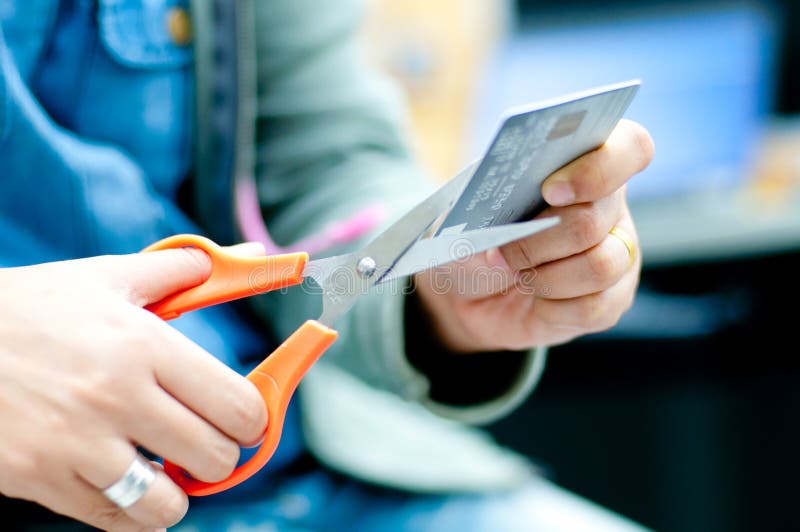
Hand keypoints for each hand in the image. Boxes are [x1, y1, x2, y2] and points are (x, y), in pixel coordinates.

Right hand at [0, 247, 267, 529]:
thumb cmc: (31, 306)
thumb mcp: (104, 278)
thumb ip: (180, 270)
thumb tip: (247, 252)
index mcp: (143, 344)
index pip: (237, 406)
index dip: (253, 420)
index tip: (244, 419)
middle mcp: (117, 396)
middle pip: (215, 457)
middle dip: (219, 454)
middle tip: (201, 440)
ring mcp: (77, 444)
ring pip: (168, 504)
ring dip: (175, 492)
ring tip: (163, 469)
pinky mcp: (40, 479)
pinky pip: (115, 520)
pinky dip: (133, 513)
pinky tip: (128, 485)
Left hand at [415, 119, 654, 351]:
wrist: (467, 291)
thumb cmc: (472, 238)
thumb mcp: (463, 217)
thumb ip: (480, 214)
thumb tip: (499, 238)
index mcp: (585, 164)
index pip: (629, 148)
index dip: (598, 168)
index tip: (552, 190)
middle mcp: (611, 208)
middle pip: (594, 219)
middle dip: (537, 240)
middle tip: (504, 251)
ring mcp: (619, 255)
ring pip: (600, 266)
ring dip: (546, 276)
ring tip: (519, 274)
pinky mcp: (611, 300)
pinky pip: (594, 307)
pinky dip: (554, 307)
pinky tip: (537, 300)